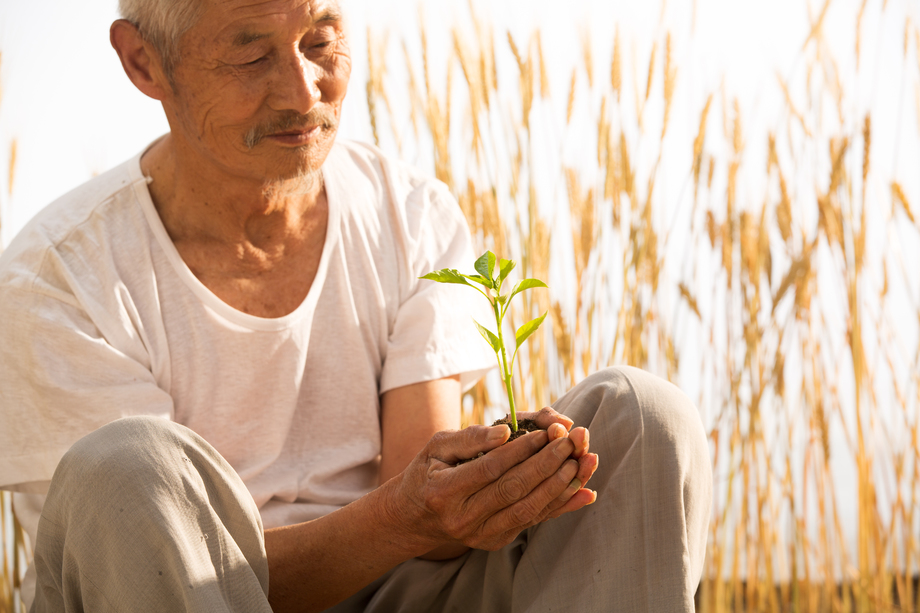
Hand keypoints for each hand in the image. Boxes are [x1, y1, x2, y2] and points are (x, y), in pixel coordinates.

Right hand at [385, 420, 597, 553]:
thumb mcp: (436, 447)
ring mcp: (481, 535)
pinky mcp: (497, 541)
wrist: (414, 518)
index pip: (491, 468)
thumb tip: (505, 431)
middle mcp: (463, 519)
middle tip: (571, 442)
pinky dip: (561, 506)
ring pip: (529, 509)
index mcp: (444, 492)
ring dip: (561, 485)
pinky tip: (585, 490)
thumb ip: (469, 437)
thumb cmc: (427, 472)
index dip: (521, 449)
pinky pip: (533, 521)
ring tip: (583, 461)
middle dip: (548, 463)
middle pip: (514, 489)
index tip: (545, 430)